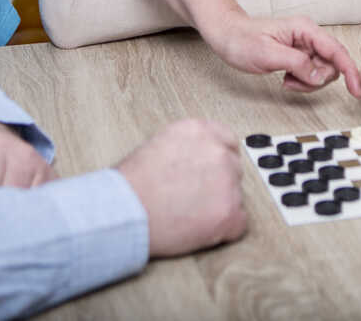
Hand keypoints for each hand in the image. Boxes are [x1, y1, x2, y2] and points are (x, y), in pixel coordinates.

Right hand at [116, 119, 245, 257]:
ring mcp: (226, 183)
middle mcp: (218, 152)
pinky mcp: (228, 214)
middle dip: (218, 184)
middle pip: (233, 169)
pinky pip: (239, 223)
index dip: (217, 161)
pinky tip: (199, 228)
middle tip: (191, 198)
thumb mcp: (159, 145)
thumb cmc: (130, 185)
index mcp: (200, 131)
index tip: (208, 173)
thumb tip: (200, 159)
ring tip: (187, 214)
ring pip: (236, 196)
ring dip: (219, 206)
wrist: (121, 213)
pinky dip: (223, 230)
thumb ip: (188, 147)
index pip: (228, 142)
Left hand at [205, 13, 360, 96]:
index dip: (350, 71)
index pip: (337, 51)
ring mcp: (305, 46)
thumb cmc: (242, 40)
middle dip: (317, 79)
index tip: (356, 90)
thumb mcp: (268, 54)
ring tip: (286, 79)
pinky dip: (302, 81)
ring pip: (322, 71)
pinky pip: (311, 73)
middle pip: (332, 64)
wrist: (226, 35)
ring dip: (308, 82)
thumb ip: (297, 64)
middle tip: (293, 82)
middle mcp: (309, 36)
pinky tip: (285, 78)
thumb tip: (319, 77)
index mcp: (306, 29)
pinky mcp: (299, 55)